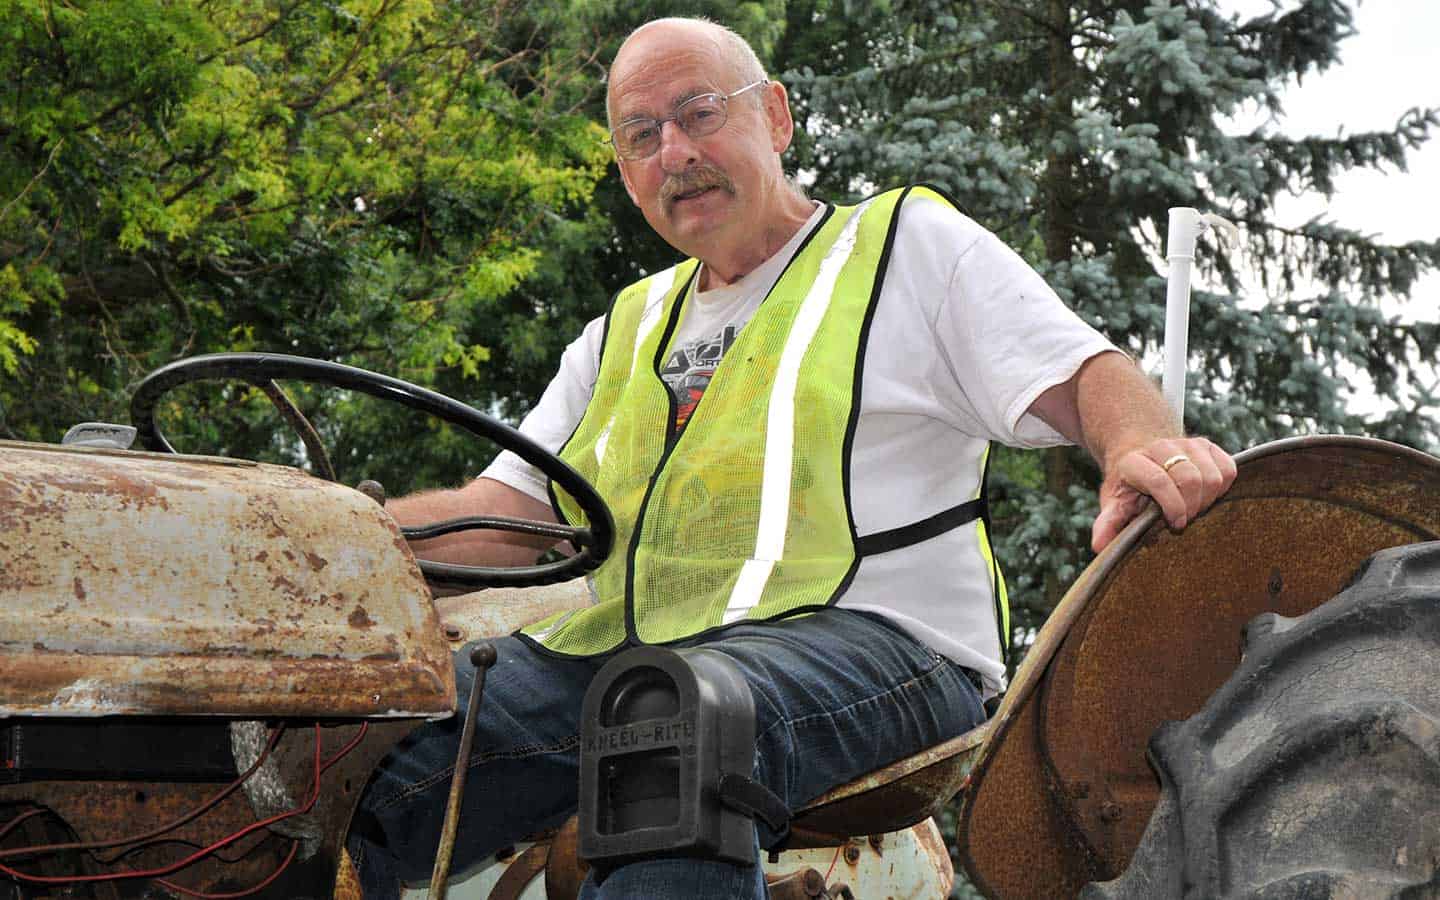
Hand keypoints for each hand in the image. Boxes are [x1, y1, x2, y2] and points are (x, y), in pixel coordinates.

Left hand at [1090, 437, 1236, 552]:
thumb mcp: (1114, 504)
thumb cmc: (1128, 488)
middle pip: (1191, 479)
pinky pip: (1228, 469)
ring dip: (1208, 499)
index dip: (1172, 506)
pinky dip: (1222, 487)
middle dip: (1192, 507)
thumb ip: (1108, 524)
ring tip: (1192, 508)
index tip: (1175, 525)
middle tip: (1183, 519)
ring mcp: (1186, 443)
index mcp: (1133, 461)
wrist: (1140, 456)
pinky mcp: (1207, 445)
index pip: (1159, 481)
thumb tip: (1099, 546)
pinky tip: (1205, 495)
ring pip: (1213, 475)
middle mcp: (1160, 447)